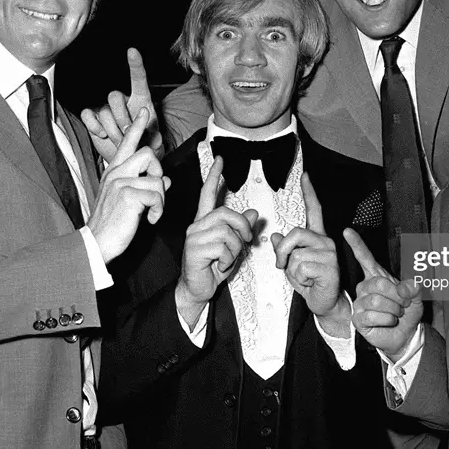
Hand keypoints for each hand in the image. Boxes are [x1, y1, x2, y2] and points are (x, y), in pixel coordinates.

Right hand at [81, 48, 164, 161]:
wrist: (129, 158)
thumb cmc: (144, 145)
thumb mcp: (155, 142)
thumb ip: (153, 138)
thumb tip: (147, 135)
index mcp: (141, 100)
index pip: (138, 79)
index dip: (135, 65)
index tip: (132, 51)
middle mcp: (123, 101)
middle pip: (114, 96)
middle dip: (121, 118)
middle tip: (129, 134)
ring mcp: (107, 109)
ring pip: (104, 111)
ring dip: (113, 130)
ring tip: (121, 141)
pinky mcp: (95, 118)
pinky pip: (88, 115)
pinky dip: (94, 125)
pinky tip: (103, 135)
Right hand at [87, 109, 170, 262]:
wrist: (98, 243)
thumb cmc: (114, 223)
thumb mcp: (129, 201)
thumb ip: (146, 186)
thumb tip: (167, 181)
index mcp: (115, 171)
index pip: (127, 142)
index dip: (137, 126)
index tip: (145, 110)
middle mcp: (116, 172)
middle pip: (149, 154)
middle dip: (159, 173)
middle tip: (155, 194)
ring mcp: (120, 182)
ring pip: (157, 179)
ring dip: (160, 199)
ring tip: (150, 212)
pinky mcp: (127, 194)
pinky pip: (157, 195)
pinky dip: (158, 211)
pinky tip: (149, 220)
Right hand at [176, 156, 257, 324]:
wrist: (197, 289)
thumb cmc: (213, 268)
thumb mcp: (233, 247)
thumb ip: (242, 230)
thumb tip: (254, 213)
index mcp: (205, 222)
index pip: (208, 194)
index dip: (214, 176)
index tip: (220, 159)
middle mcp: (197, 226)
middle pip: (227, 214)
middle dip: (242, 228)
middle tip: (246, 242)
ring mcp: (194, 237)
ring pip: (228, 232)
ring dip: (235, 248)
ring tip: (226, 259)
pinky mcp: (195, 249)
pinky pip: (223, 247)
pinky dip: (228, 259)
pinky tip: (219, 265)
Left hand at [270, 175, 347, 331]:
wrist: (325, 303)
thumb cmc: (310, 283)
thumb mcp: (291, 264)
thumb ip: (284, 249)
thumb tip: (275, 236)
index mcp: (317, 237)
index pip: (314, 210)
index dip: (309, 192)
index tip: (305, 176)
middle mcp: (325, 241)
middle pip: (295, 233)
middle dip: (283, 251)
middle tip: (284, 265)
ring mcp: (329, 253)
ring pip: (296, 255)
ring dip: (293, 270)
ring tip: (305, 277)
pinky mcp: (330, 267)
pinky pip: (302, 268)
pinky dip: (300, 278)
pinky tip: (311, 282)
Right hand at [349, 229, 422, 360]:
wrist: (404, 335)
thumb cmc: (407, 313)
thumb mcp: (416, 297)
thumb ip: (414, 288)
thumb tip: (407, 286)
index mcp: (377, 276)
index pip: (365, 258)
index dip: (357, 245)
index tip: (347, 231)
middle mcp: (365, 287)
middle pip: (379, 283)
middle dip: (397, 297)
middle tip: (402, 305)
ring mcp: (360, 302)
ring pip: (377, 301)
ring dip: (393, 310)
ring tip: (395, 314)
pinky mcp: (358, 318)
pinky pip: (373, 315)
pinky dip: (387, 320)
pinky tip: (387, 322)